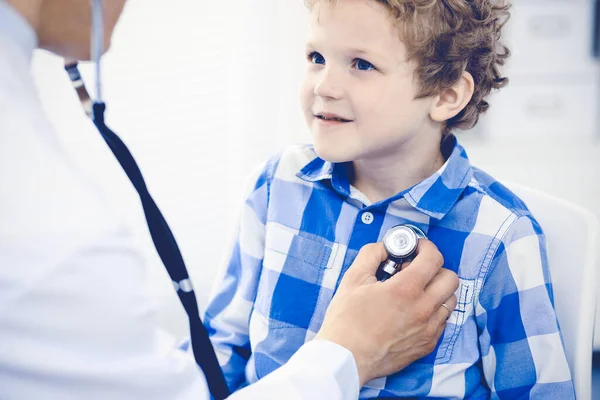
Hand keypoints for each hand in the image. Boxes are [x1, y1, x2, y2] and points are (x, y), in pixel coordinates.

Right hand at [314, 239, 458, 385]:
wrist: (345, 358)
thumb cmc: (346, 319)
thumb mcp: (353, 278)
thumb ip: (372, 254)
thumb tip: (386, 247)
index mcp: (406, 289)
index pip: (433, 258)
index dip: (426, 247)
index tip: (415, 248)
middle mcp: (423, 309)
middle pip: (450, 279)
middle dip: (435, 268)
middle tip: (414, 270)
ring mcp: (428, 329)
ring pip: (450, 301)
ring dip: (436, 290)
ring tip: (414, 291)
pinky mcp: (427, 345)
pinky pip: (442, 321)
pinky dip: (433, 311)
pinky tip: (412, 311)